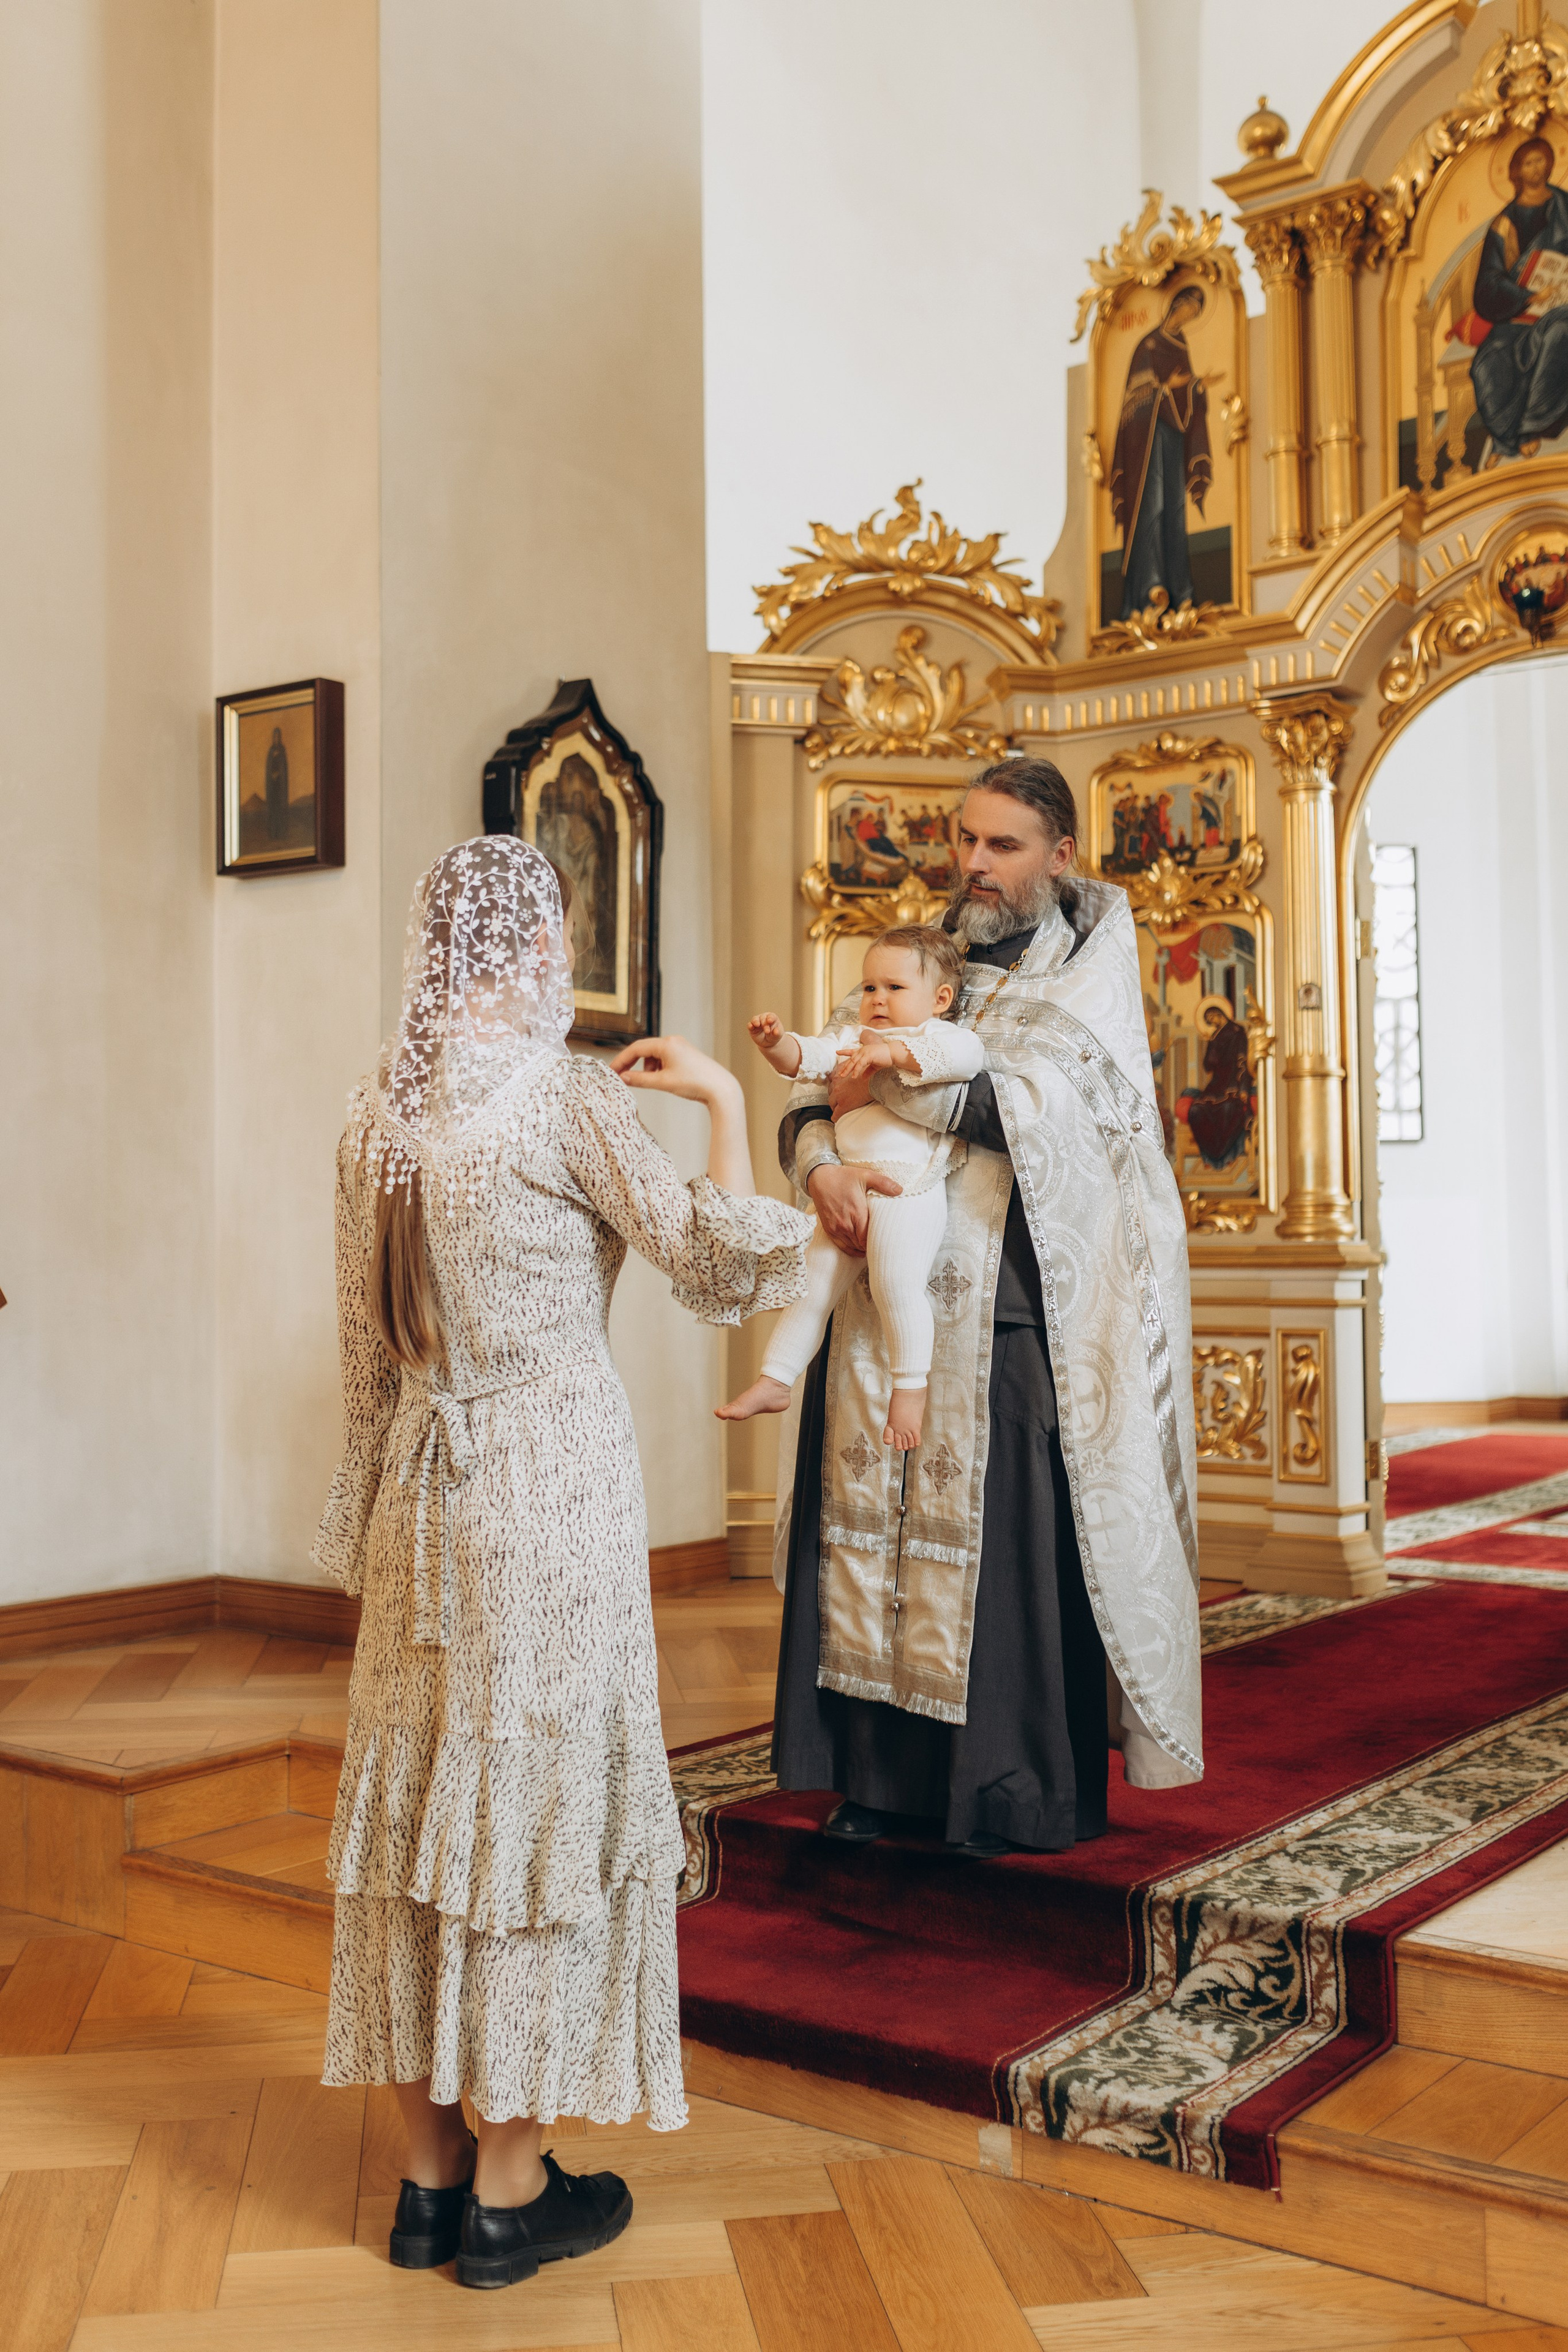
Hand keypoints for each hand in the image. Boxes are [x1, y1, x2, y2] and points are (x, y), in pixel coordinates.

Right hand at [612, 1035, 738, 1106]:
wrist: (720, 1088)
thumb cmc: (694, 1083)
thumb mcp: (663, 1082)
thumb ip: (640, 1079)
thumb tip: (623, 1078)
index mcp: (666, 1044)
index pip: (636, 1048)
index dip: (621, 1060)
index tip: (611, 1071)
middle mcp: (673, 1041)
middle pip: (644, 1049)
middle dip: (632, 1063)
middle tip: (621, 1076)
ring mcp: (681, 1047)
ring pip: (655, 1055)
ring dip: (647, 1067)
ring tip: (651, 1081)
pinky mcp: (686, 1054)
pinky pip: (665, 1058)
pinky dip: (658, 1068)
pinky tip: (663, 1079)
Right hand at [748, 1012, 783, 1051]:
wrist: (768, 1042)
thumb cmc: (774, 1036)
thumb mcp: (777, 1035)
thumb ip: (777, 1033)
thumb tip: (776, 1032)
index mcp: (772, 1018)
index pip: (771, 1016)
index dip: (770, 1018)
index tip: (770, 1021)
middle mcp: (764, 1018)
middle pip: (763, 1018)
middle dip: (765, 1024)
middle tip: (767, 1031)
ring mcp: (757, 1022)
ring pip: (755, 1019)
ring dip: (756, 1021)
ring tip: (757, 1025)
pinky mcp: (752, 1028)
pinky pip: (749, 1025)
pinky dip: (750, 1025)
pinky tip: (751, 1027)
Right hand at [806, 1163, 901, 1254]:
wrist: (820, 1177)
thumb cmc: (843, 1176)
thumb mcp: (865, 1175)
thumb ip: (883, 1183)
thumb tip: (900, 1190)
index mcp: (857, 1213)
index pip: (869, 1237)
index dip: (878, 1241)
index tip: (886, 1240)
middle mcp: (845, 1223)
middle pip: (862, 1243)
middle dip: (872, 1245)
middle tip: (883, 1244)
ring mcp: (836, 1228)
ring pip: (852, 1245)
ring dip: (862, 1247)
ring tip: (873, 1247)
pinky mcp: (829, 1229)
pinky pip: (841, 1245)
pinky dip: (851, 1250)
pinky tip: (859, 1250)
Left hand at [828, 1056, 875, 1117]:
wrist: (873, 1082)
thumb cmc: (869, 1077)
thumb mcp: (857, 1073)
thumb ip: (851, 1077)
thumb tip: (854, 1080)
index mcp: (839, 1078)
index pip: (832, 1087)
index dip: (836, 1094)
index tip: (839, 1097)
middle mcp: (836, 1086)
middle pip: (831, 1096)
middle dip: (835, 1101)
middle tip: (840, 1106)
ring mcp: (838, 1096)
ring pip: (832, 1105)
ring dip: (836, 1109)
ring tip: (841, 1112)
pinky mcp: (843, 1105)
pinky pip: (835, 1115)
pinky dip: (836, 1118)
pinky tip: (839, 1120)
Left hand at [837, 1033, 894, 1080]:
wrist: (893, 1053)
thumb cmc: (885, 1058)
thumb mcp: (875, 1066)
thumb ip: (868, 1071)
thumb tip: (862, 1077)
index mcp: (864, 1051)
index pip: (851, 1051)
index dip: (844, 1052)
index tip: (837, 1052)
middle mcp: (862, 1050)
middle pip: (851, 1059)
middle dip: (845, 1067)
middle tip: (839, 1074)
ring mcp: (865, 1052)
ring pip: (853, 1062)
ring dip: (848, 1070)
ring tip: (843, 1076)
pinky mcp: (868, 1055)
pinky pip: (860, 1064)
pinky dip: (856, 1070)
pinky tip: (854, 1076)